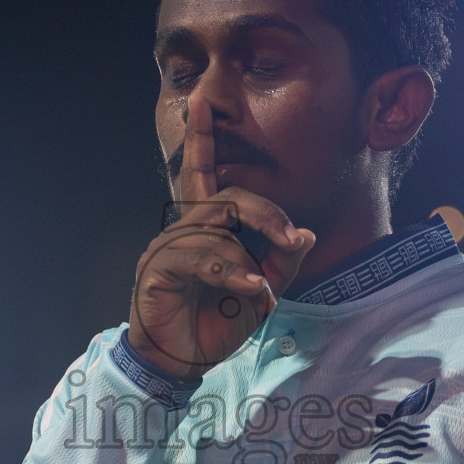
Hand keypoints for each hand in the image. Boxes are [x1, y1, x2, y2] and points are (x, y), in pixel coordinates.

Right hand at [129, 95, 314, 379]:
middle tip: (293, 241)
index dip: (200, 136)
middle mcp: (184, 228)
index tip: (200, 101)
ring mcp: (167, 246)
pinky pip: (200, 257)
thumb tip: (306, 234)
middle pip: (229, 197)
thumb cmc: (215, 323)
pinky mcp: (157, 268)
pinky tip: (248, 290)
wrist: (182, 362)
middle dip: (267, 215)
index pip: (203, 173)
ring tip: (260, 288)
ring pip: (216, 229)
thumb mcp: (261, 293)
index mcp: (206, 226)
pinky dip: (230, 273)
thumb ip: (281, 263)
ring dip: (246, 259)